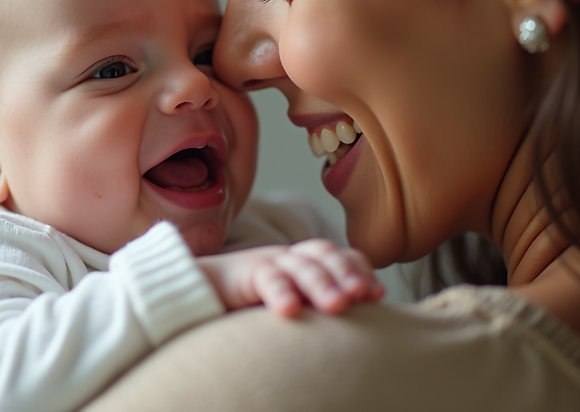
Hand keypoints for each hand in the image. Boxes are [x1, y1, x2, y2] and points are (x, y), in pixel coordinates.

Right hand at [198, 239, 383, 317]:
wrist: (203, 290)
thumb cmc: (254, 304)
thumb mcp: (296, 304)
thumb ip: (320, 307)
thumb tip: (362, 325)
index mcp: (307, 262)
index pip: (340, 256)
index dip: (359, 270)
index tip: (376, 295)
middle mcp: (291, 258)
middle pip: (324, 254)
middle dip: (346, 273)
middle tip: (362, 296)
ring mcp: (269, 262)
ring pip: (300, 265)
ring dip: (322, 284)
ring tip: (337, 306)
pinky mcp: (245, 273)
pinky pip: (266, 278)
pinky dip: (279, 292)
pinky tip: (289, 310)